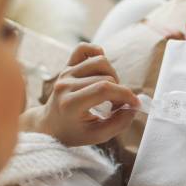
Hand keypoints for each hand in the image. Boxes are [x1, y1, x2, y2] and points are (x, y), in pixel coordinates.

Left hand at [20, 43, 138, 145]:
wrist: (50, 126)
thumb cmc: (74, 132)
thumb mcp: (97, 136)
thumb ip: (118, 124)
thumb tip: (134, 107)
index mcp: (70, 103)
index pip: (104, 90)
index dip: (125, 95)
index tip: (135, 104)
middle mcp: (66, 84)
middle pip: (106, 77)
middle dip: (119, 91)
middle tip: (117, 106)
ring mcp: (65, 73)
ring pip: (100, 61)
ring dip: (112, 75)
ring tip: (109, 91)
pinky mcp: (67, 66)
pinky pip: (84, 49)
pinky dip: (97, 53)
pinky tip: (101, 70)